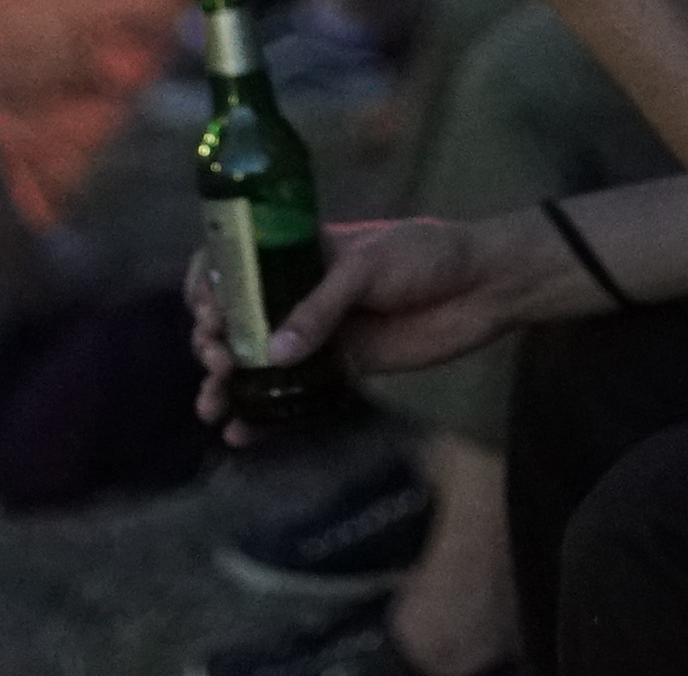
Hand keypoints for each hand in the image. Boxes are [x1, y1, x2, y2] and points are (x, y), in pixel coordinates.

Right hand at [186, 216, 540, 444]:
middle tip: (218, 358)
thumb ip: (321, 308)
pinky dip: (264, 417)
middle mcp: (300, 293)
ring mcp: (319, 334)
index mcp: (299, 253)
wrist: (482, 287)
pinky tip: (240, 435)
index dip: (208, 285)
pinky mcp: (343, 369)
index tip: (205, 310)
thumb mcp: (367, 267)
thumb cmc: (425, 256)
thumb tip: (273, 355)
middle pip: (237, 320)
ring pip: (258, 363)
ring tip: (213, 406)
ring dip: (227, 384)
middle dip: (213, 341)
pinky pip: (295, 395)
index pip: (235, 264)